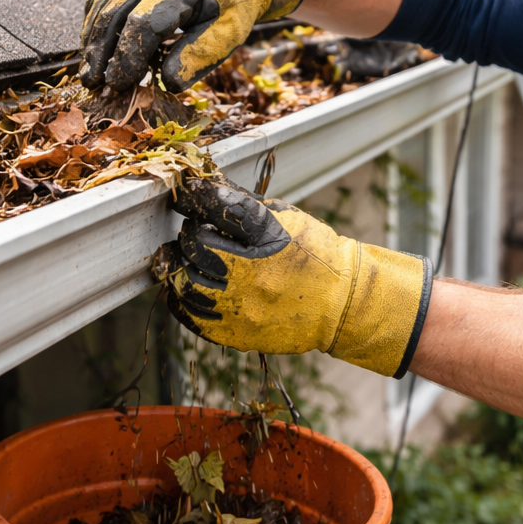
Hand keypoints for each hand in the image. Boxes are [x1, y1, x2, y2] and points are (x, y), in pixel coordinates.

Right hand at [77, 0, 308, 91]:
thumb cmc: (235, 4)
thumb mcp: (229, 33)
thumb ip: (199, 56)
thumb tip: (168, 84)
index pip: (143, 25)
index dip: (126, 57)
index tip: (117, 84)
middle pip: (114, 14)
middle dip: (101, 53)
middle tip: (92, 84)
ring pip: (103, 3)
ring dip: (92, 39)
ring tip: (88, 69)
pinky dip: (95, 19)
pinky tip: (93, 43)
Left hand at [152, 178, 430, 377]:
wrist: (341, 305)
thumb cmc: (315, 256)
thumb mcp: (288, 219)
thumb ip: (245, 206)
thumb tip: (205, 190)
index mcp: (270, 238)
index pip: (220, 208)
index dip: (197, 196)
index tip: (187, 192)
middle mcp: (253, 274)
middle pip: (196, 244)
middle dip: (192, 233)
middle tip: (200, 231)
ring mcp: (241, 308)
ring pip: (185, 281)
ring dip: (182, 264)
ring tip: (191, 258)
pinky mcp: (234, 333)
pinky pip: (190, 314)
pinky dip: (181, 296)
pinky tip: (188, 284)